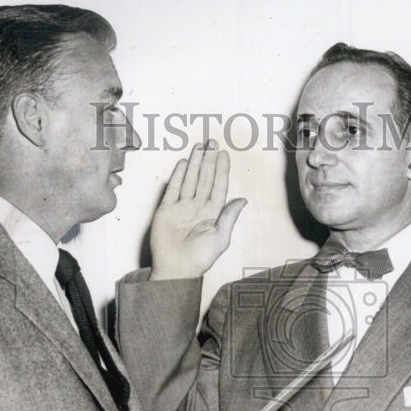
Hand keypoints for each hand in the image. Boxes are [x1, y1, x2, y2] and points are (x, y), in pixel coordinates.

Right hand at [150, 140, 246, 279]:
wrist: (176, 268)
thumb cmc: (200, 258)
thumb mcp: (221, 237)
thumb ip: (230, 216)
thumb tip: (243, 200)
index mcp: (212, 213)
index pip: (218, 186)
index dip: (221, 170)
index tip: (224, 154)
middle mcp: (198, 207)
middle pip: (205, 178)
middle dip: (209, 160)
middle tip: (212, 141)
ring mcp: (182, 207)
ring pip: (190, 180)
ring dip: (195, 163)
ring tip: (199, 146)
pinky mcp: (166, 210)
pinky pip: (173, 189)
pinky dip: (178, 176)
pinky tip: (184, 163)